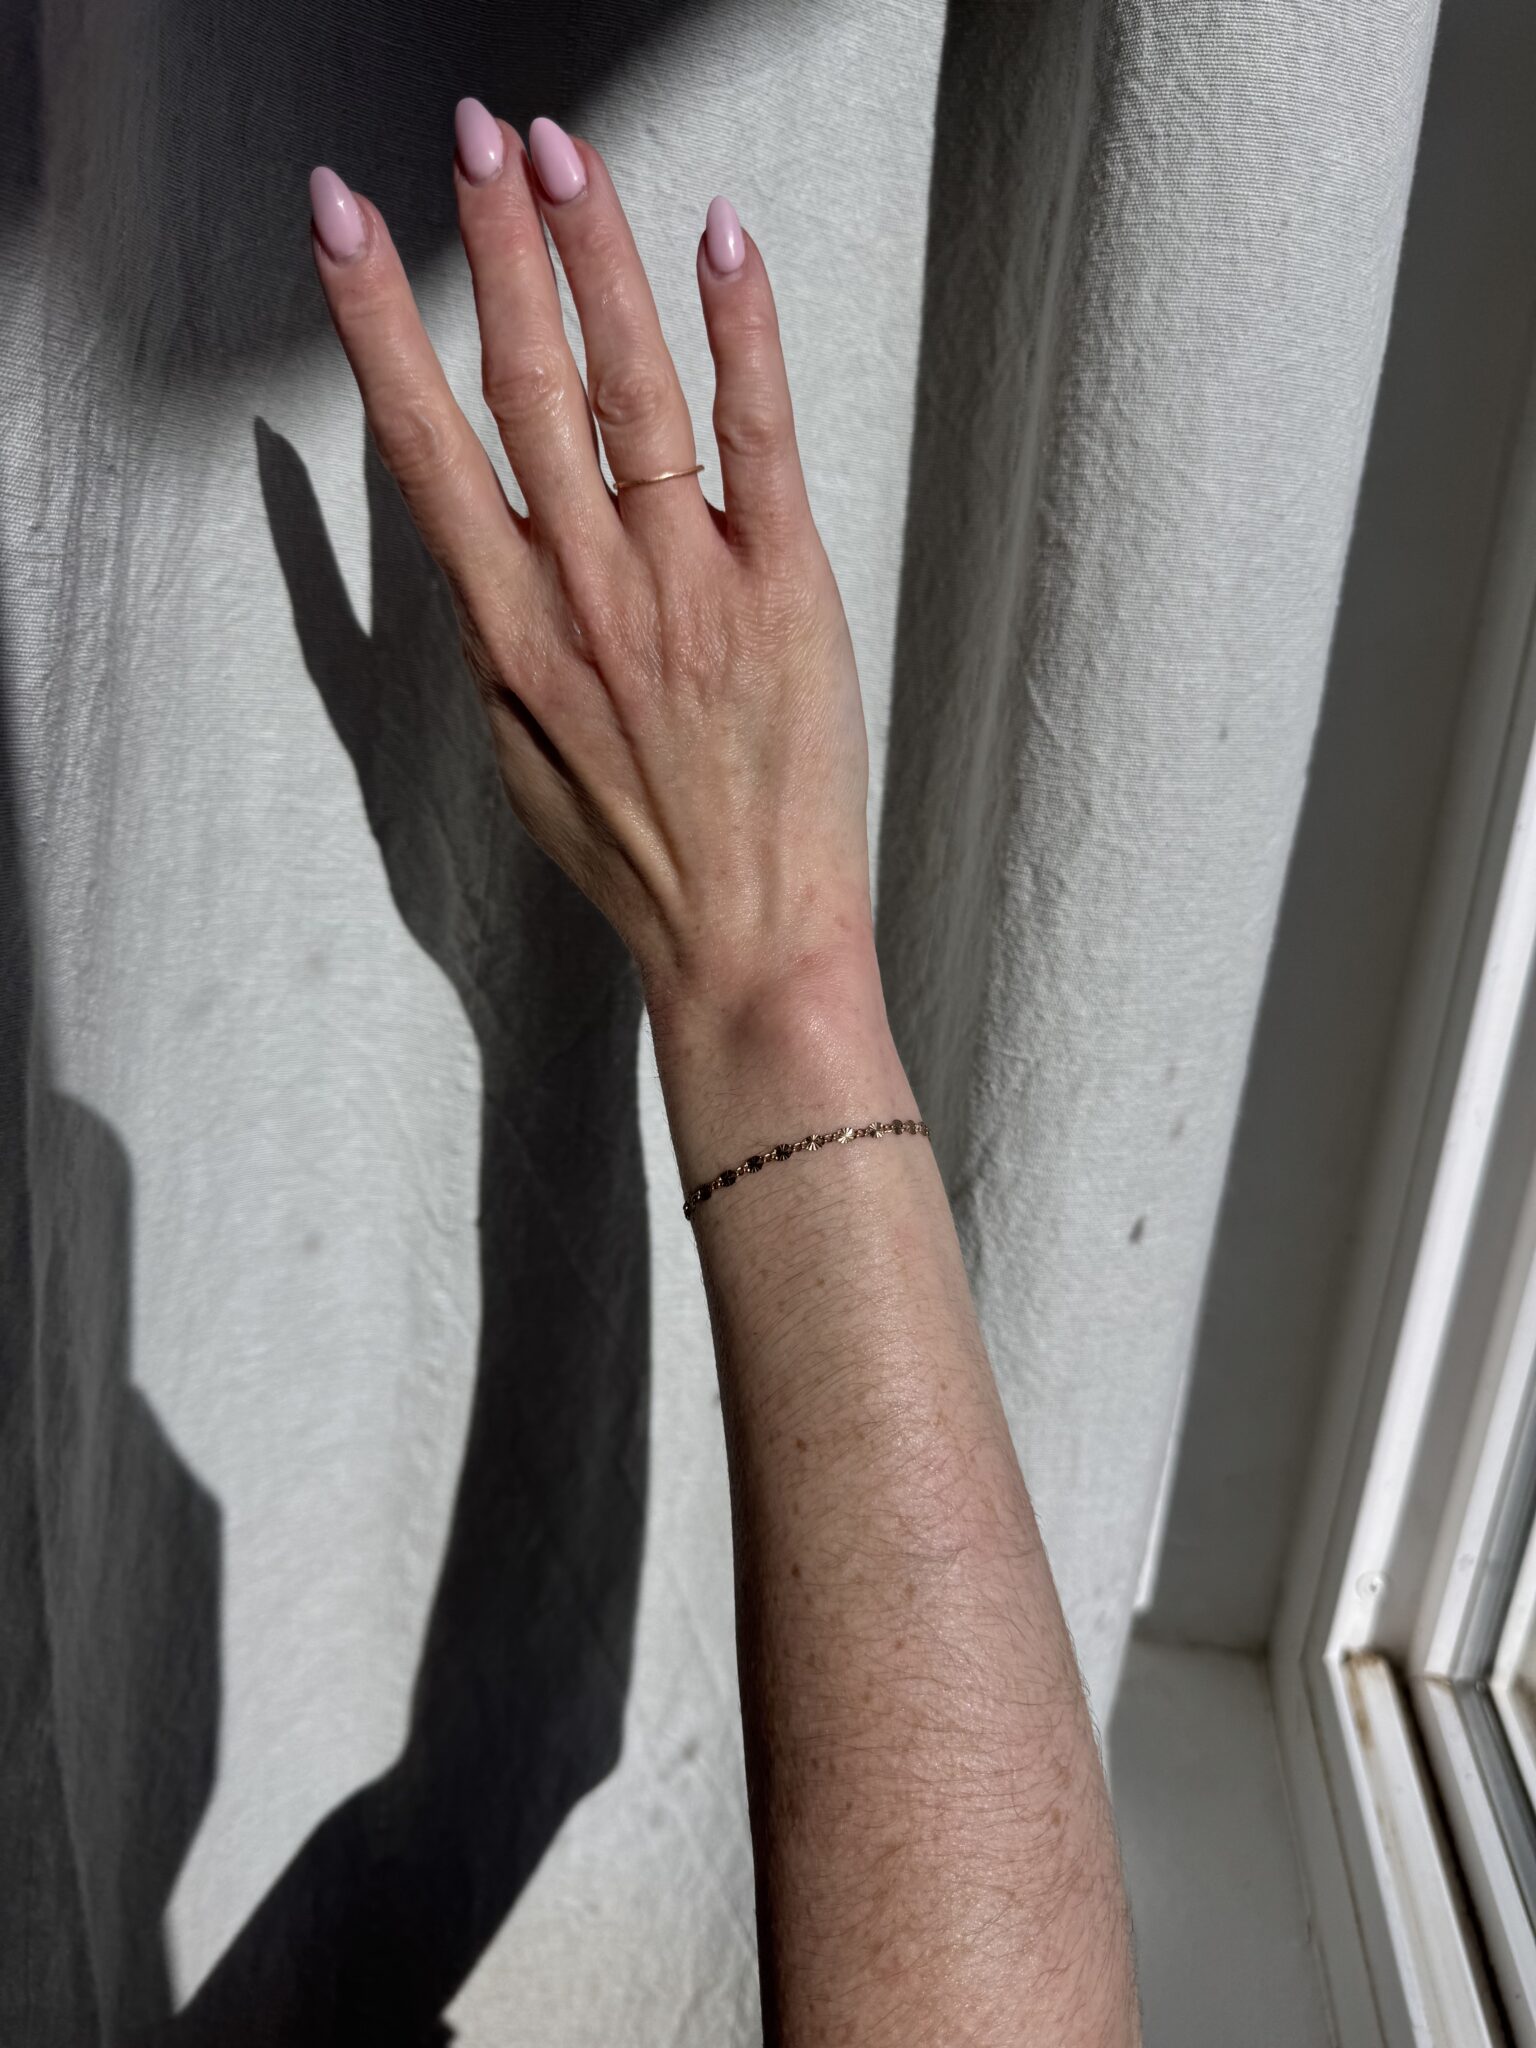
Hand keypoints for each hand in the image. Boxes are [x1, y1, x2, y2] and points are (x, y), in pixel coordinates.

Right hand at [307, 106, 873, 1041]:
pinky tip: (721, 241)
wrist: (745, 931)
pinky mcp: (785, 588)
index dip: (377, 319)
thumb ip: (501, 636)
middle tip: (475, 134)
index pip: (424, 441)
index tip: (347, 222)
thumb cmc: (630, 850)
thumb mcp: (519, 751)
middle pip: (525, 382)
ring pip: (630, 388)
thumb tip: (486, 548)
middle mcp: (586, 589)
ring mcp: (687, 583)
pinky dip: (741, 333)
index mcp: (509, 628)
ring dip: (595, 257)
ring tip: (565, 155)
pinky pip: (759, 437)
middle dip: (493, 243)